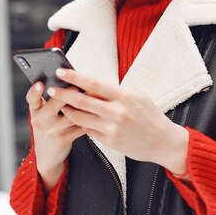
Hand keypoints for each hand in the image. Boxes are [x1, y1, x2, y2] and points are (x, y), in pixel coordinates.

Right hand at [25, 81, 85, 190]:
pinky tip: (94, 114)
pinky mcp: (63, 139)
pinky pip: (80, 125)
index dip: (35, 90)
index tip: (41, 84)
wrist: (47, 157)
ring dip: (83, 105)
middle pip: (55, 102)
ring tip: (91, 98)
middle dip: (69, 93)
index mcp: (35, 111)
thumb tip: (70, 82)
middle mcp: (41, 120)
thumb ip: (50, 102)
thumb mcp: (43, 116)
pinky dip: (88, 118)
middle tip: (78, 86)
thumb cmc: (48, 130)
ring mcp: (51, 131)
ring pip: (71, 113)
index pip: (32, 98)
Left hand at [47, 69, 188, 175]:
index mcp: (124, 97)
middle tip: (51, 89)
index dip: (75, 77)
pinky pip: (88, 130)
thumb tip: (91, 85)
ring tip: (60, 104)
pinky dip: (80, 122)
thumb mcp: (137, 97)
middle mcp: (117, 113)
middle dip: (63, 94)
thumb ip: (115, 92)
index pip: (94, 83)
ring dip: (68, 110)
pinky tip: (76, 117)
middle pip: (82, 101)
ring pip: (81, 117)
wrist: (164, 142)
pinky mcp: (109, 142)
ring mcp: (112, 129)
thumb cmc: (151, 116)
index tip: (61, 72)